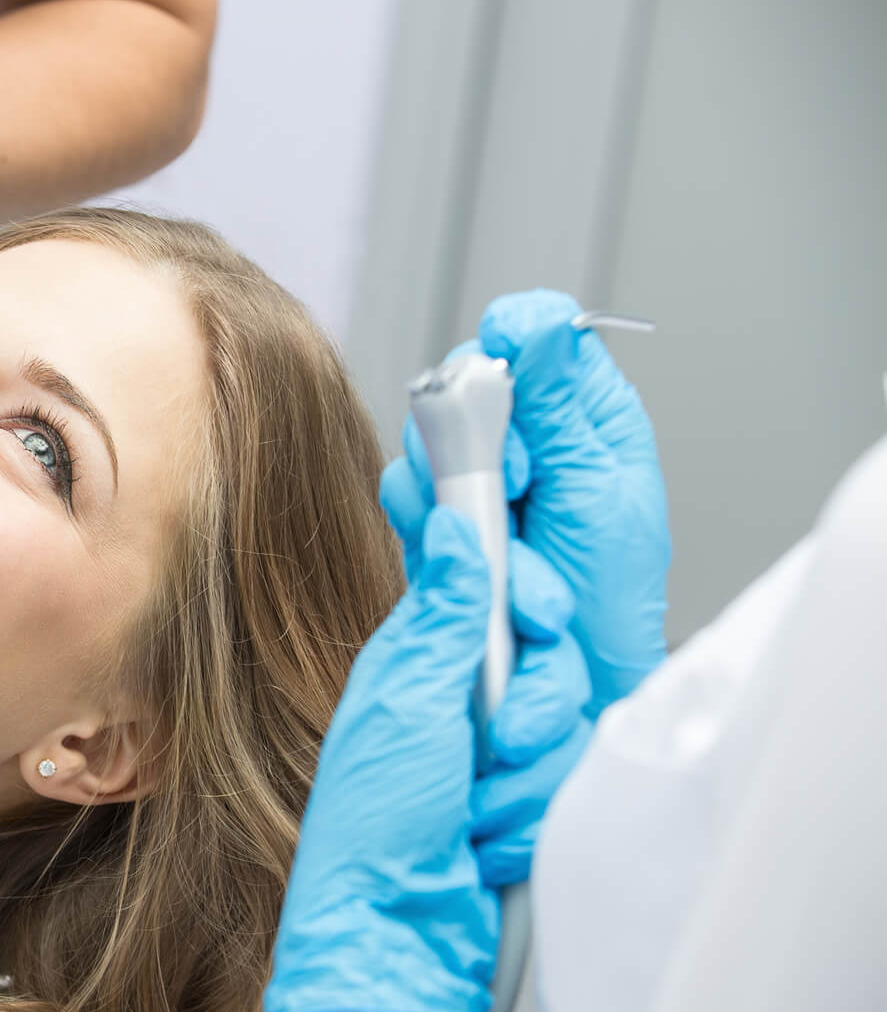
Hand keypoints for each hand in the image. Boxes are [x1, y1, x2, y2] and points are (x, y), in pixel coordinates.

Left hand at [254, 509, 592, 1011]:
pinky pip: (568, 788)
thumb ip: (444, 616)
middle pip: (549, 664)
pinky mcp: (525, 807)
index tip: (536, 618)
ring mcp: (494, 758)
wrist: (393, 932)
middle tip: (493, 747)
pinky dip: (529, 825)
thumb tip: (454, 525)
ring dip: (523, 784)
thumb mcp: (406, 703)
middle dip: (531, 712)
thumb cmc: (373, 825)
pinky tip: (487, 849)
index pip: (501, 598)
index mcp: (422, 662)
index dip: (530, 602)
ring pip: (565, 730)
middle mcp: (461, 703)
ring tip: (472, 817)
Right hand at [383, 289, 669, 714]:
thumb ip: (560, 409)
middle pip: (467, 378)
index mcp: (587, 417)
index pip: (538, 333)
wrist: (571, 689)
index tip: (505, 363)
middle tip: (519, 483)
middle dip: (481, 430)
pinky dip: (425, 520)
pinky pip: (405, 491)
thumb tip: (541, 322)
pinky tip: (458, 551)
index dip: (514, 335)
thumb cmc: (607, 603)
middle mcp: (530, 440)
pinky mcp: (441, 519)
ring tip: (502, 544)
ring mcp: (480, 480)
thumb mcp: (595, 493)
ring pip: (426, 435)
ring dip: (456, 488)